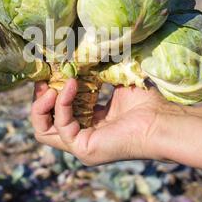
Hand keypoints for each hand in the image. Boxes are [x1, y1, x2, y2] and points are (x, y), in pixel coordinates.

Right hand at [31, 78, 175, 165]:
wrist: (162, 121)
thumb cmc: (146, 103)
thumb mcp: (113, 82)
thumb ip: (95, 73)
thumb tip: (79, 53)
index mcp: (90, 124)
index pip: (58, 113)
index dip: (49, 95)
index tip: (46, 74)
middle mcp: (83, 137)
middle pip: (45, 125)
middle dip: (39, 102)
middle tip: (42, 81)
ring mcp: (81, 146)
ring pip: (43, 132)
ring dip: (42, 106)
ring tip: (50, 86)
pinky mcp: (83, 148)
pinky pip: (61, 126)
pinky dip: (61, 104)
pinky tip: (70, 86)